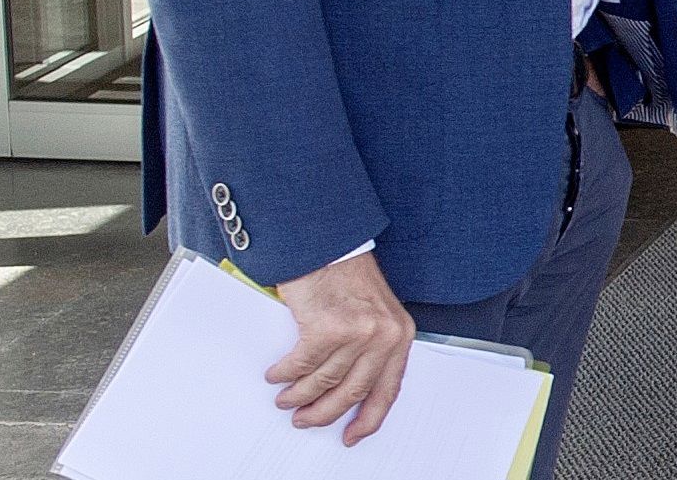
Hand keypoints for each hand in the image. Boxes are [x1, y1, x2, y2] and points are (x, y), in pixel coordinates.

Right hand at [267, 250, 414, 443]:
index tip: (353, 435)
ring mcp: (357, 333)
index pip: (388, 389)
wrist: (327, 241)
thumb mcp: (375, 312)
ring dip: (300, 396)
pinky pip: (301, 365)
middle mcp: (383, 336)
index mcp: (399, 335)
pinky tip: (277, 375)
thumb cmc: (347, 273)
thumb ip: (370, 347)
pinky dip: (286, 374)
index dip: (368, 418)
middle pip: (353, 392)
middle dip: (325, 413)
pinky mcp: (328, 328)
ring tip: (287, 399)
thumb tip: (347, 388)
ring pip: (324, 382)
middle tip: (305, 420)